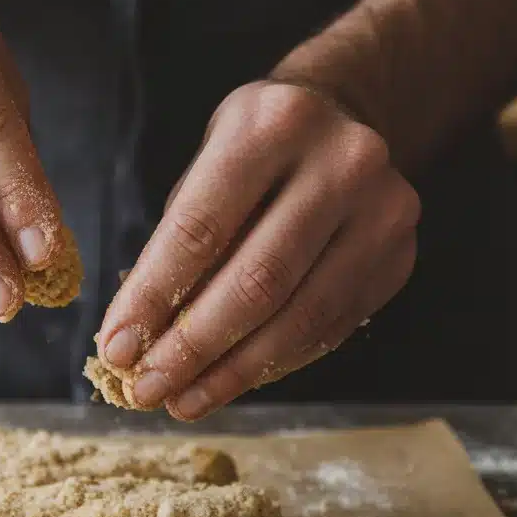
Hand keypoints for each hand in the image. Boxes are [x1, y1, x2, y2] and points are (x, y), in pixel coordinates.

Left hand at [96, 80, 419, 418]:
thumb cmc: (257, 149)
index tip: (116, 348)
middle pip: (257, 281)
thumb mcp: (208, 165)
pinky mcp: (400, 256)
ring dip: (233, 371)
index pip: (201, 229)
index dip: (153, 297)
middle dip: (193, 347)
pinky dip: (275, 363)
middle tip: (147, 389)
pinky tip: (233, 380)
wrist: (346, 117)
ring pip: (300, 317)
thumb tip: (139, 336)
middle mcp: (341, 163)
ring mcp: (383, 211)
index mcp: (274, 125)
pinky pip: (330, 328)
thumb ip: (177, 241)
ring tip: (184, 400)